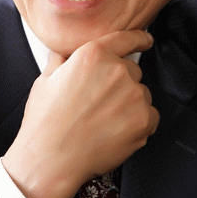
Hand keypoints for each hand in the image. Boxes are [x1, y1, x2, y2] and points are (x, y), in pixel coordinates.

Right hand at [2, 29, 158, 197]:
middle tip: (99, 102)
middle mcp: (117, 70)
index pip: (126, 38)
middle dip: (120, 83)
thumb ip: (62, 59)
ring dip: (130, 103)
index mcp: (94, 55)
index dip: (138, 38)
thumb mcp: (46, 79)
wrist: (51, 159)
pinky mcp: (143, 120)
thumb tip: (66, 53)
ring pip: (141, 94)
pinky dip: (138, 123)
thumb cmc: (45, 121)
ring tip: (104, 120)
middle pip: (132, 70)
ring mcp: (133, 95)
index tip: (146, 40)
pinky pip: (150, 116)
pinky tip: (116, 131)